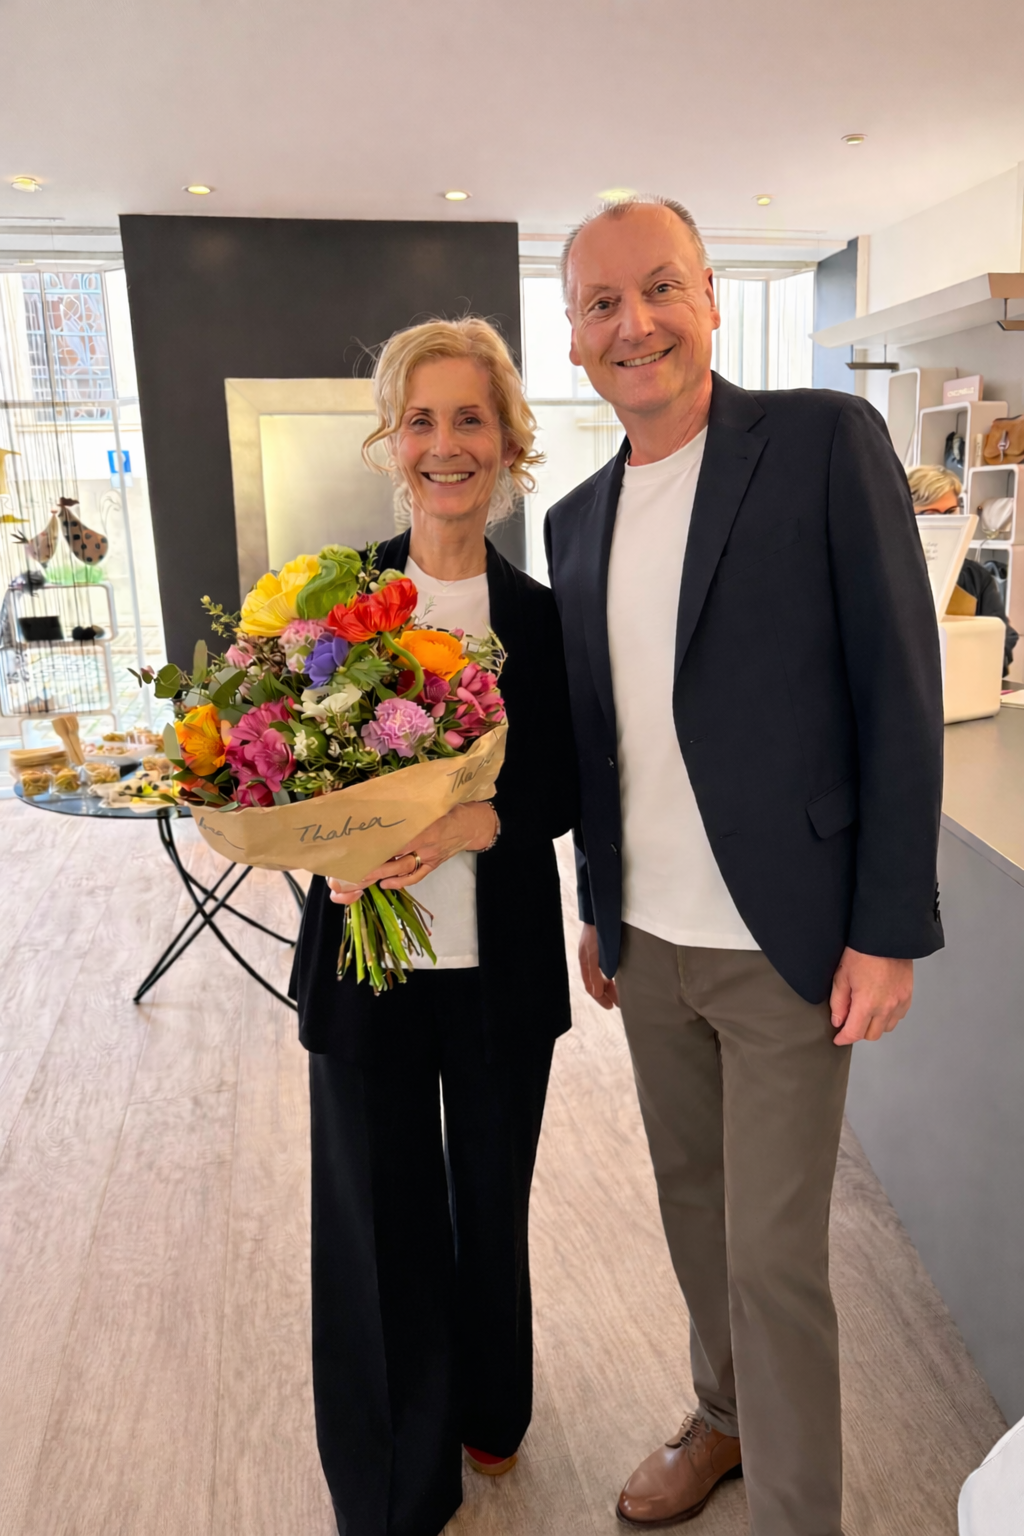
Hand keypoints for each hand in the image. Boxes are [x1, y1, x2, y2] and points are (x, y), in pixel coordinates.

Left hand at [327, 802, 496, 904]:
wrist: (475, 822)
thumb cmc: (450, 806)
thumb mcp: (431, 800)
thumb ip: (408, 802)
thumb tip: (377, 795)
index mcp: (424, 825)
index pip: (394, 837)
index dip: (374, 844)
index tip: (355, 846)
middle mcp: (426, 843)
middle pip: (394, 858)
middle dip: (372, 865)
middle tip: (351, 870)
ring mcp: (430, 856)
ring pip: (403, 868)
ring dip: (381, 875)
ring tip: (361, 879)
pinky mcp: (435, 864)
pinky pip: (417, 876)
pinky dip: (401, 882)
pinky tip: (385, 884)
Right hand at [579, 923, 618, 1009]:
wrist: (602, 911)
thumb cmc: (596, 932)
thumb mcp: (593, 955)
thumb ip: (594, 974)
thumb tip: (596, 993)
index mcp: (586, 962)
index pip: (591, 986)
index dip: (600, 997)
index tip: (611, 1006)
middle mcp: (591, 959)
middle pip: (598, 981)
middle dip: (608, 993)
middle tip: (619, 1002)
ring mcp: (599, 953)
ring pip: (605, 974)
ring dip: (612, 984)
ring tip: (623, 991)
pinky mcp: (607, 946)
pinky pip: (610, 966)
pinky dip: (615, 974)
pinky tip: (623, 975)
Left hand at [829, 947, 912, 1045]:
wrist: (886, 937)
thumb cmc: (862, 952)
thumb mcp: (842, 976)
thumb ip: (838, 1002)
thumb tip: (838, 1020)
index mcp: (867, 1003)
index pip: (854, 1033)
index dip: (843, 1039)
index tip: (838, 1039)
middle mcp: (886, 1007)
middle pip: (871, 1035)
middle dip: (858, 1032)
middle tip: (850, 1021)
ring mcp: (899, 1002)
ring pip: (886, 1028)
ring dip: (874, 1025)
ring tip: (865, 1012)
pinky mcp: (908, 996)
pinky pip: (898, 1016)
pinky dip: (888, 1016)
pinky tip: (880, 1006)